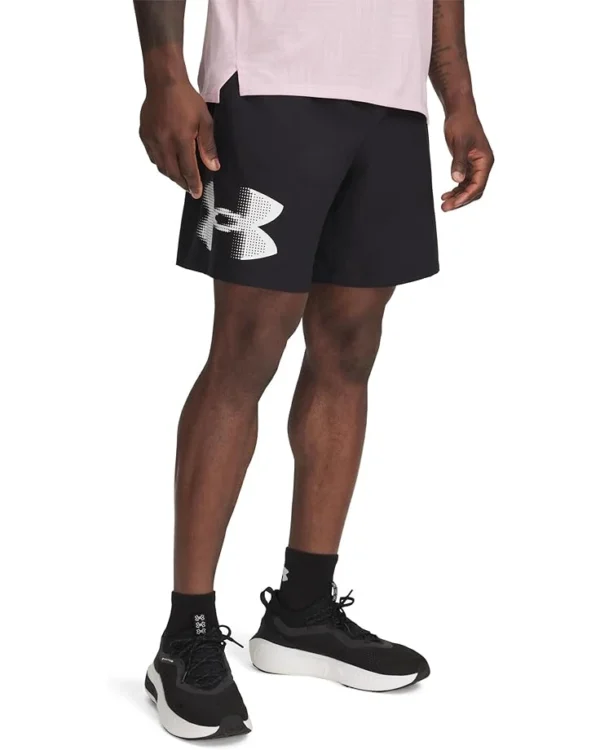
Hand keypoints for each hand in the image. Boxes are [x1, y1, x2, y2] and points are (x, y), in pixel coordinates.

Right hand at [139, 81, 218, 198]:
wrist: (164, 82)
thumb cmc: (185, 99)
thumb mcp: (204, 121)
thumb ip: (208, 146)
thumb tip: (212, 166)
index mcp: (181, 140)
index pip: (188, 170)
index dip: (193, 184)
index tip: (197, 193)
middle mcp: (164, 142)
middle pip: (173, 172)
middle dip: (182, 183)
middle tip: (189, 188)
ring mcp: (152, 139)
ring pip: (161, 166)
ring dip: (171, 174)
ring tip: (180, 177)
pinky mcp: (144, 134)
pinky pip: (152, 156)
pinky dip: (161, 163)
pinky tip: (167, 162)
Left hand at [442, 109, 493, 210]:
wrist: (459, 112)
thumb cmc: (462, 123)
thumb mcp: (459, 144)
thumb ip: (458, 162)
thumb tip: (457, 179)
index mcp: (485, 161)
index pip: (478, 185)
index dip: (466, 196)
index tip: (454, 203)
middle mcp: (482, 165)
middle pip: (474, 189)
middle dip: (461, 199)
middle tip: (446, 207)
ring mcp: (475, 165)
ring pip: (468, 187)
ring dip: (457, 196)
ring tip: (444, 203)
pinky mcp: (467, 164)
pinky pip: (464, 181)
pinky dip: (456, 189)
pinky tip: (447, 194)